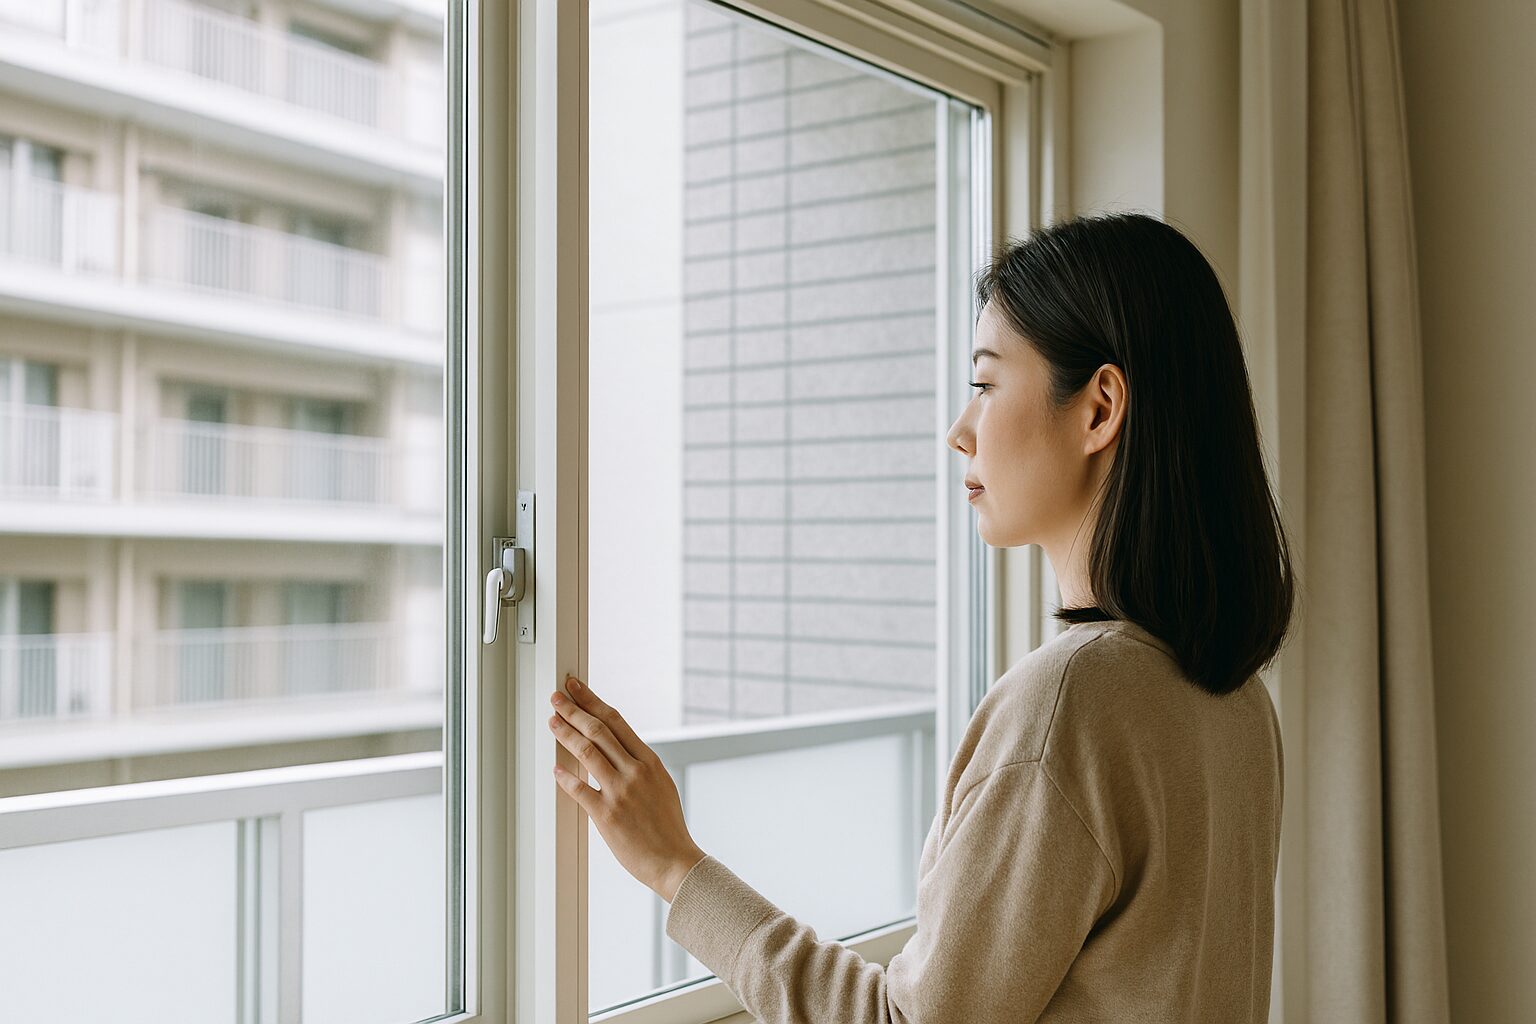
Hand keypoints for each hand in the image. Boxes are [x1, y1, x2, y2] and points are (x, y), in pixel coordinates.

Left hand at [548, 674, 706, 901]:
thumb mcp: (662, 786)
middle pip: (598, 730)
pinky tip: (555, 768)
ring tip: (552, 721)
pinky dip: (565, 776)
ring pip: (587, 752)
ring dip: (566, 733)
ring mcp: (620, 792)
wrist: (674, 861)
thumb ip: (640, 767)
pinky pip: (579, 789)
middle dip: (574, 710)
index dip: (593, 701)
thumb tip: (617, 751)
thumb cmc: (667, 827)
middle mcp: (635, 772)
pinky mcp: (606, 815)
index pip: (616, 721)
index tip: (577, 689)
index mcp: (650, 762)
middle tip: (557, 697)